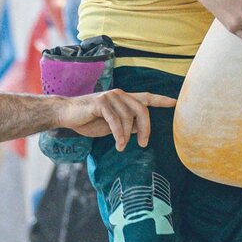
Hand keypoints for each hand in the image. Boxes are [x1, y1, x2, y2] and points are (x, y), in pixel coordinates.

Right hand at [59, 90, 176, 151]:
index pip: (146, 97)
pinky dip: (119, 134)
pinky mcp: (101, 102)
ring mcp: (110, 97)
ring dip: (127, 135)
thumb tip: (139, 130)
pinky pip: (116, 120)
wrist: (65, 114)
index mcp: (123, 98)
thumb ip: (125, 125)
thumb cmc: (87, 120)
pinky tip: (118, 144)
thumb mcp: (110, 125)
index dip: (161, 100)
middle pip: (142, 110)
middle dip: (146, 128)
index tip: (175, 103)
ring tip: (121, 147)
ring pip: (129, 117)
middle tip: (144, 144)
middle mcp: (119, 94)